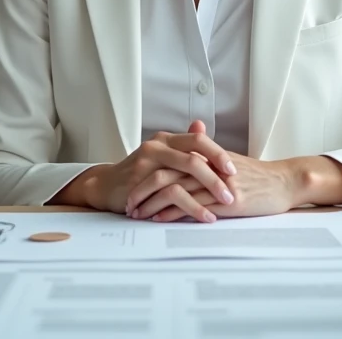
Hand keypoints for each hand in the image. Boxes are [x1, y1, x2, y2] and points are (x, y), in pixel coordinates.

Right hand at [87, 125, 236, 220]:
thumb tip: (201, 126)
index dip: (218, 154)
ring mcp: (147, 163)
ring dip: (207, 193)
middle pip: (193, 156)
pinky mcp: (140, 182)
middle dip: (216, 176)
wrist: (106, 185)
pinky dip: (190, 206)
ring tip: (223, 206)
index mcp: (167, 139)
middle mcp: (157, 146)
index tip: (235, 170)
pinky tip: (203, 215)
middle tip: (232, 192)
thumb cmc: (138, 173)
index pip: (198, 139)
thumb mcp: (162, 155)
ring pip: (183, 175)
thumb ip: (183, 145)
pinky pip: (171, 194)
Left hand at [129, 151, 298, 221]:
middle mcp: (208, 166)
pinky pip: (194, 206)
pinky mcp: (227, 202)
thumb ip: (205, 154)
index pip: (167, 160)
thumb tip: (185, 153)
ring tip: (138, 215)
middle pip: (164, 174)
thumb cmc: (256, 175)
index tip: (133, 186)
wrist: (283, 182)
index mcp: (206, 154)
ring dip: (152, 204)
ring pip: (175, 190)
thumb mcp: (228, 160)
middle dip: (141, 190)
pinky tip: (160, 219)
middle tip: (128, 204)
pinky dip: (173, 213)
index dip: (147, 173)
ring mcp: (217, 184)